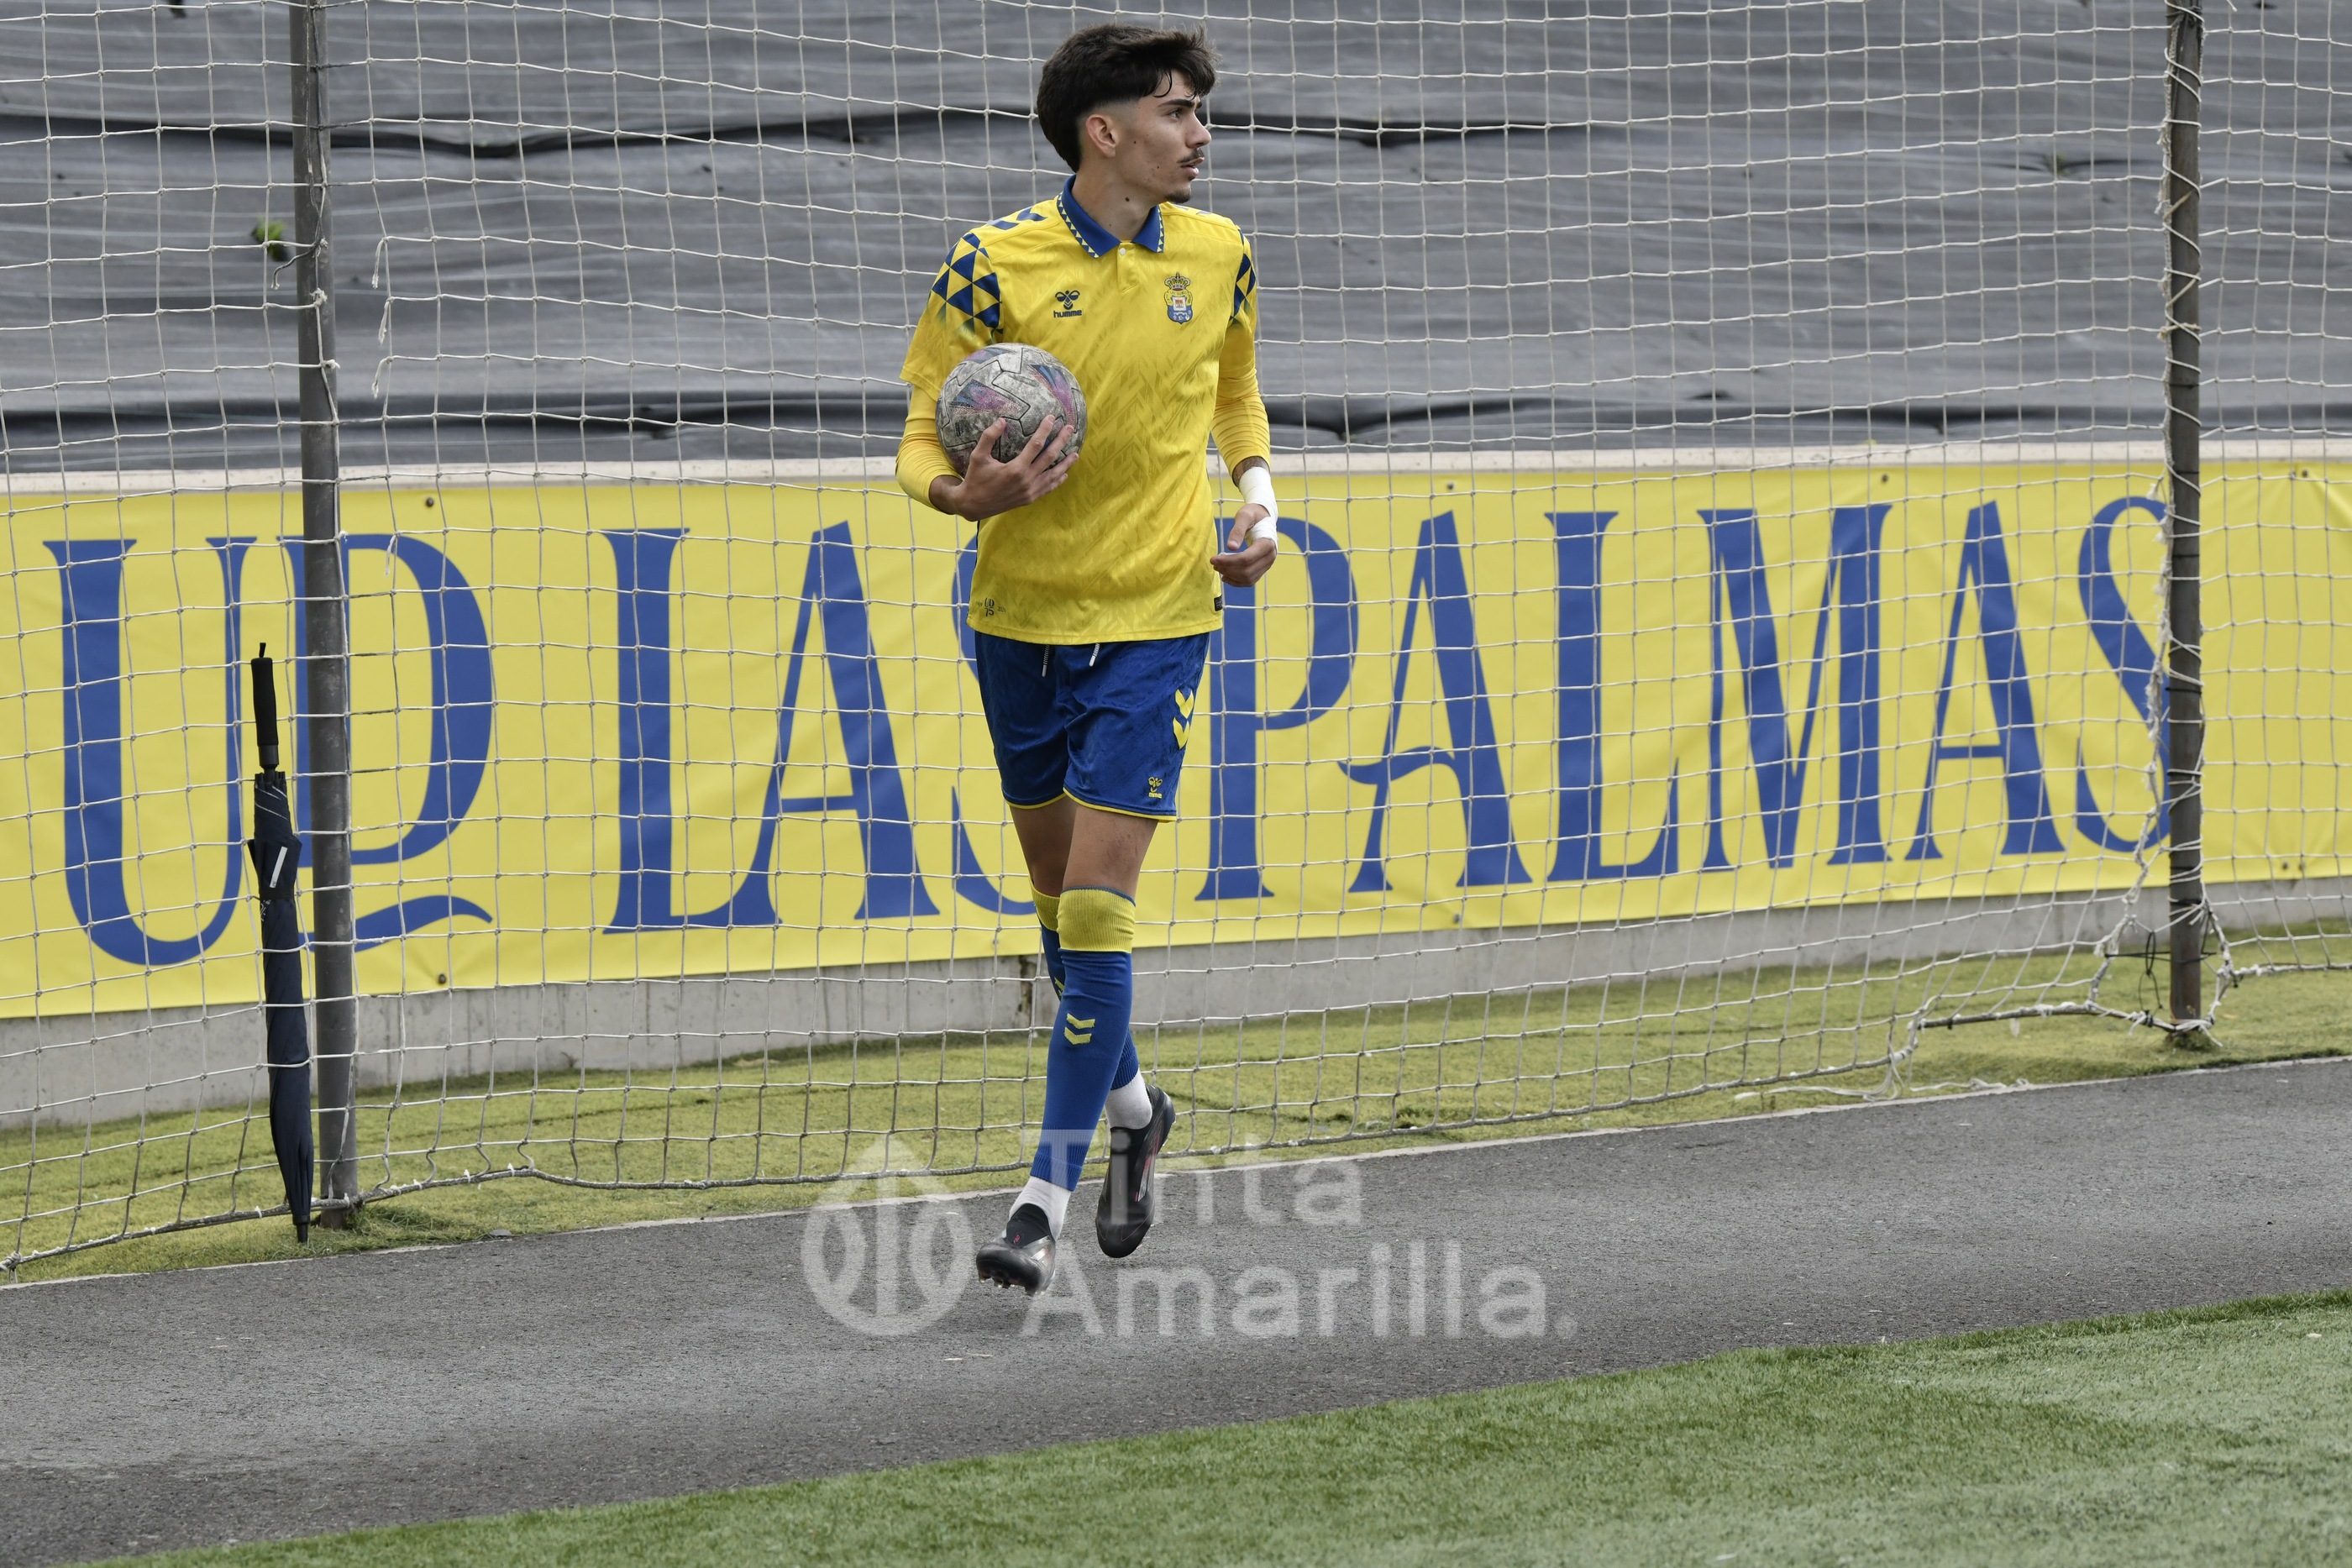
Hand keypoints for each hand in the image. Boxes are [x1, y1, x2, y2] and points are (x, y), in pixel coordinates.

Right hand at [930, 418, 1075, 520]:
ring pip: (1053, 474)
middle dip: (1061, 441)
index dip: (1045, 430)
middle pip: (1050, 457)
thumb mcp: (978, 456)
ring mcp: (1030, 491)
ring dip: (1066, 463)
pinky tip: (1064, 474)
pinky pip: (1048, 488)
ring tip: (1076, 453)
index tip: (1051, 418)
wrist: (973, 505)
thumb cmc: (975, 478)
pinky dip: (1058, 480)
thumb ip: (989, 437)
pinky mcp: (1030, 499)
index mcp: (1016, 469)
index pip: (1036, 445)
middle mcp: (1027, 480)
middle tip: (1070, 428)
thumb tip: (1002, 420)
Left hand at [1212, 504, 1276, 586]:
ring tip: (1218, 568)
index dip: (1228, 561)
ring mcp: (1268, 564)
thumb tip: (1230, 547)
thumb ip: (1237, 530)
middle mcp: (1270, 557)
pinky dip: (1237, 581)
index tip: (1213, 559)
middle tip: (1214, 563)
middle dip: (1228, 569)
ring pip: (1248, 578)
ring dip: (1231, 576)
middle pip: (1247, 571)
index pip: (1246, 559)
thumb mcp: (1244, 516)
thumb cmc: (1253, 514)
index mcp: (1267, 544)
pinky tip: (1225, 576)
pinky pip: (1250, 580)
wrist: (1263, 517)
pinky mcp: (1263, 568)